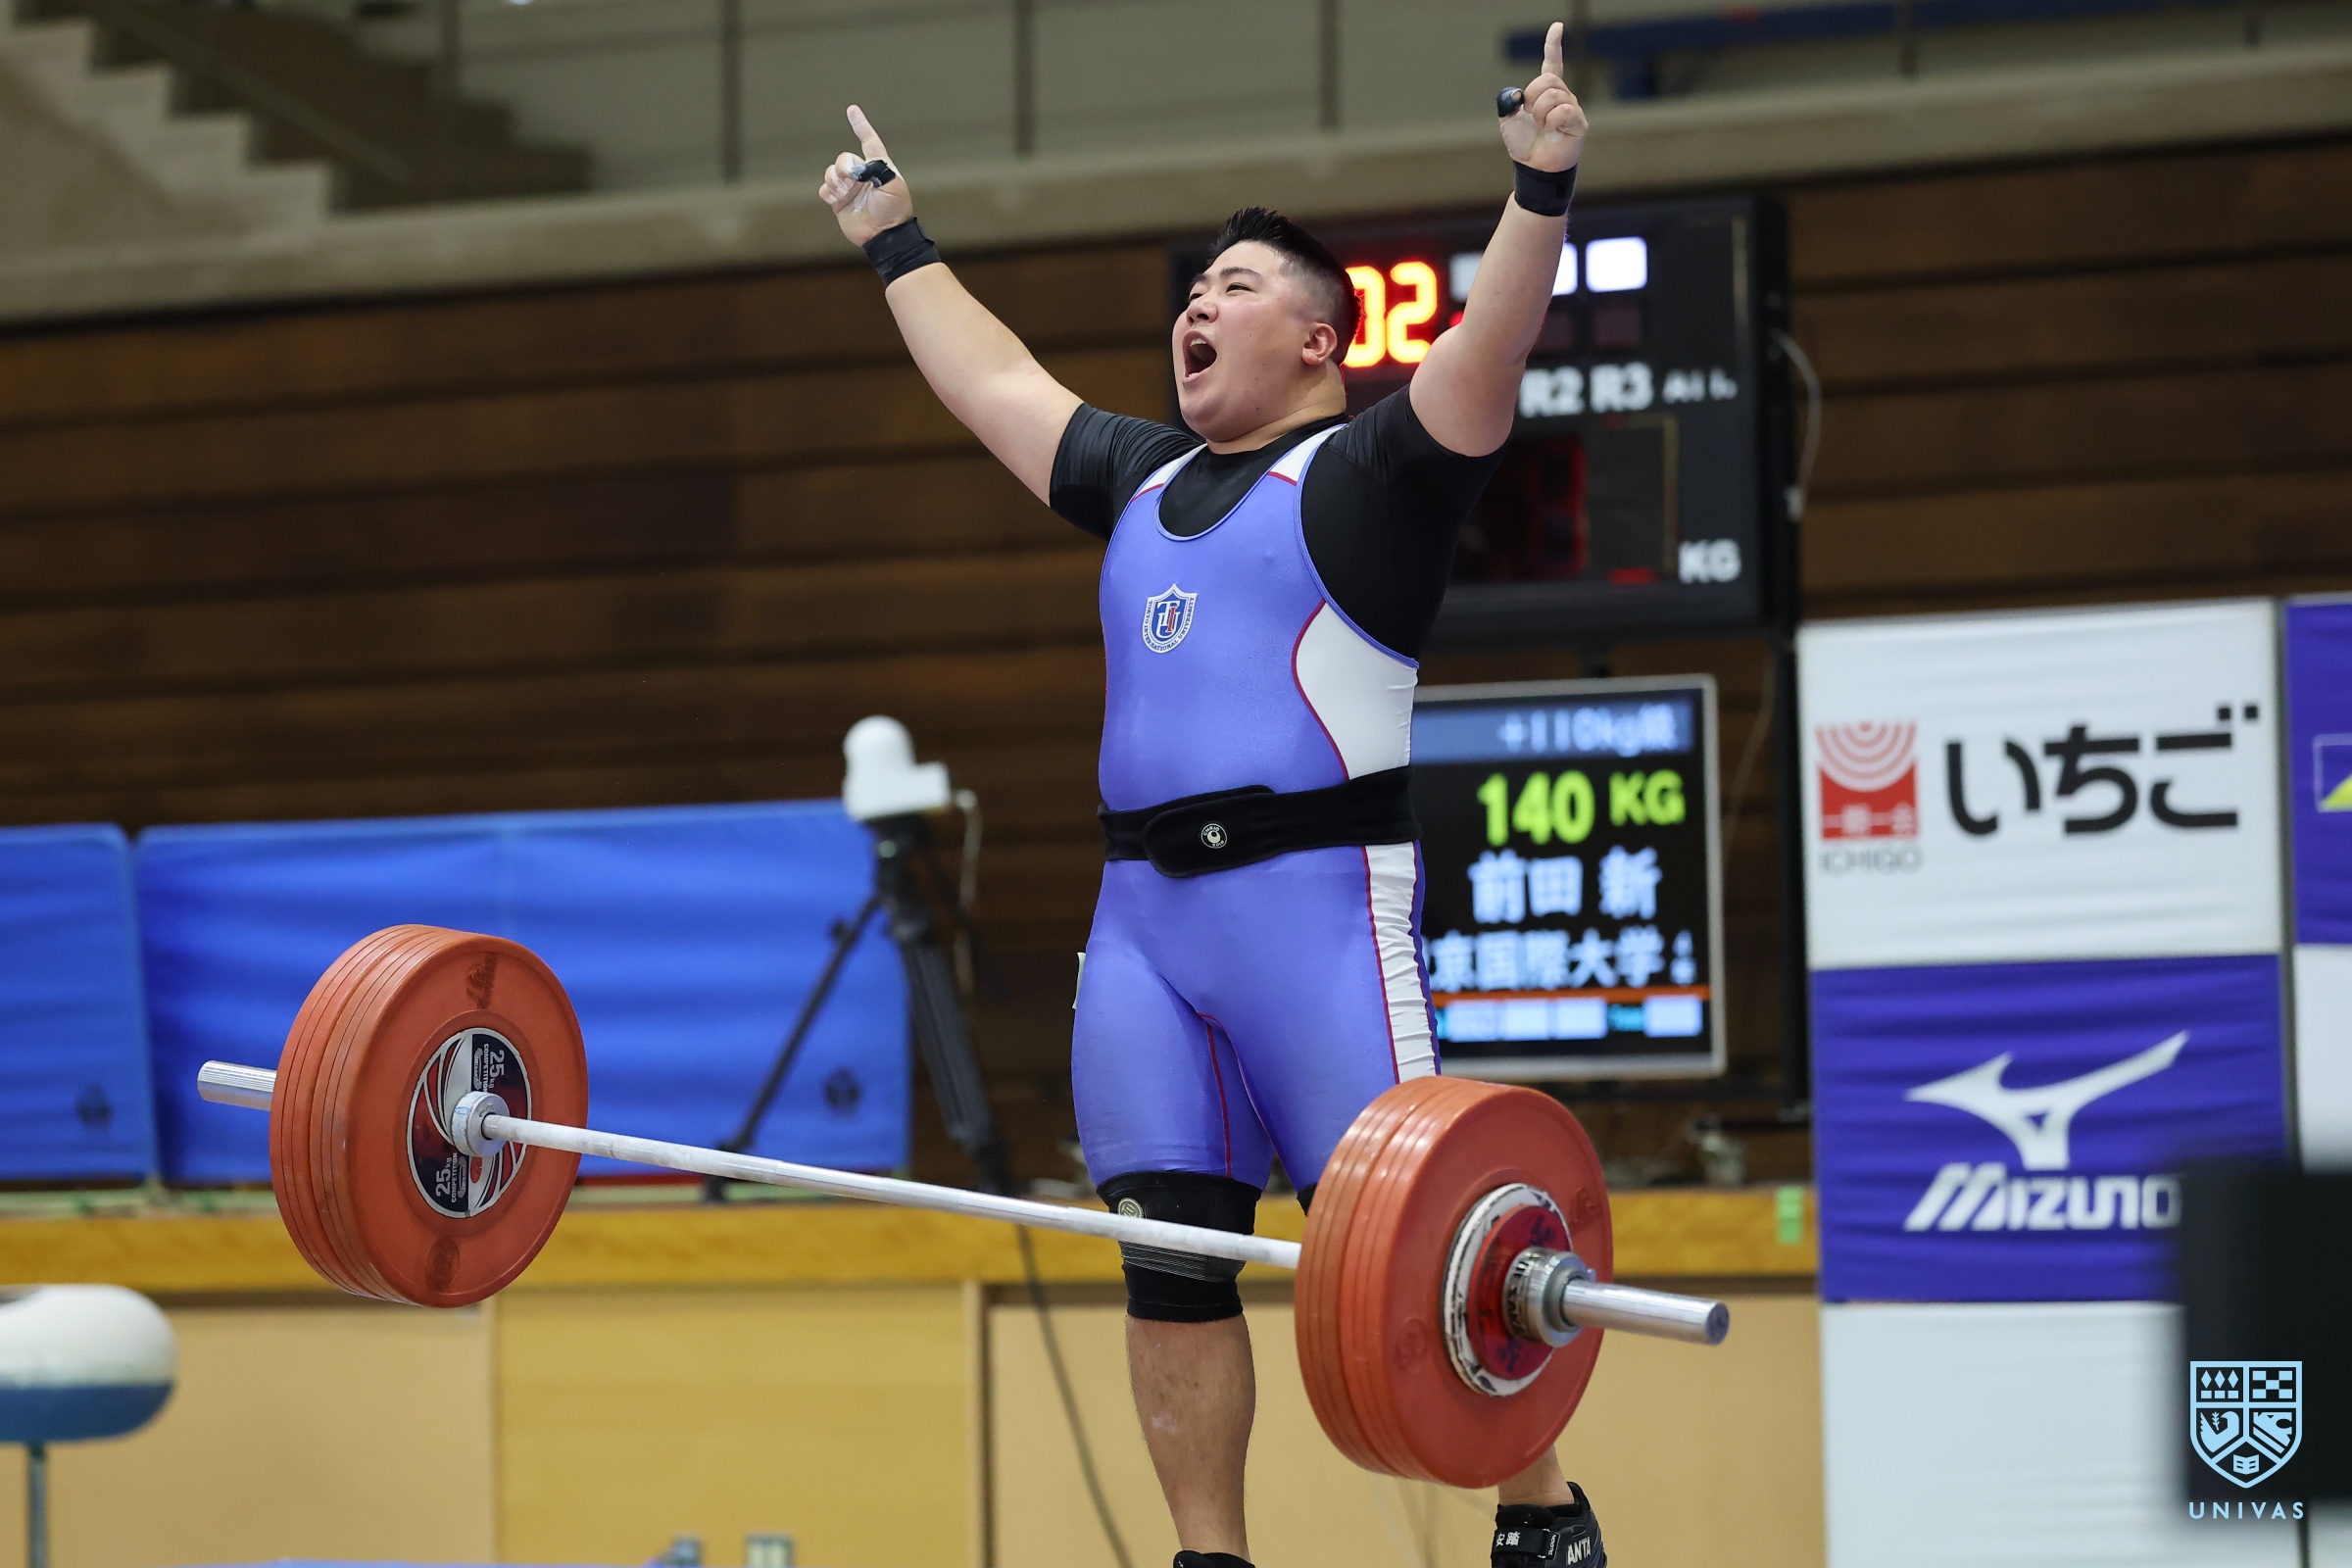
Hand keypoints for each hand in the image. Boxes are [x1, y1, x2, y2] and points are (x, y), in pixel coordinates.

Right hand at [818, 105, 914, 246]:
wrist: (884, 235)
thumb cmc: (894, 210)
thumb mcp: (893, 185)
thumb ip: (876, 169)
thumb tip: (856, 167)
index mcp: (878, 167)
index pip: (869, 141)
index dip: (861, 125)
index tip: (852, 110)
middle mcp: (862, 174)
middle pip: (843, 159)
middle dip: (844, 169)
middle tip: (852, 184)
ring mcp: (849, 188)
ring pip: (831, 173)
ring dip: (835, 182)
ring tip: (846, 195)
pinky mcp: (838, 201)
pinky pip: (824, 189)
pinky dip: (827, 193)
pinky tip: (837, 200)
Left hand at [1500, 22, 1585, 172]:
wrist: (1534, 166)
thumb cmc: (1524, 143)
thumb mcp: (1507, 119)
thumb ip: (1508, 101)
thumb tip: (1518, 94)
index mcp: (1546, 92)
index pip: (1552, 63)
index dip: (1553, 45)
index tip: (1557, 27)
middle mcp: (1563, 96)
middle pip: (1547, 79)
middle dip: (1532, 96)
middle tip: (1531, 115)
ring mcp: (1572, 108)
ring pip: (1553, 95)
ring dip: (1539, 112)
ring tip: (1542, 126)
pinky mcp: (1579, 122)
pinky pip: (1563, 110)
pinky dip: (1551, 121)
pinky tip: (1553, 131)